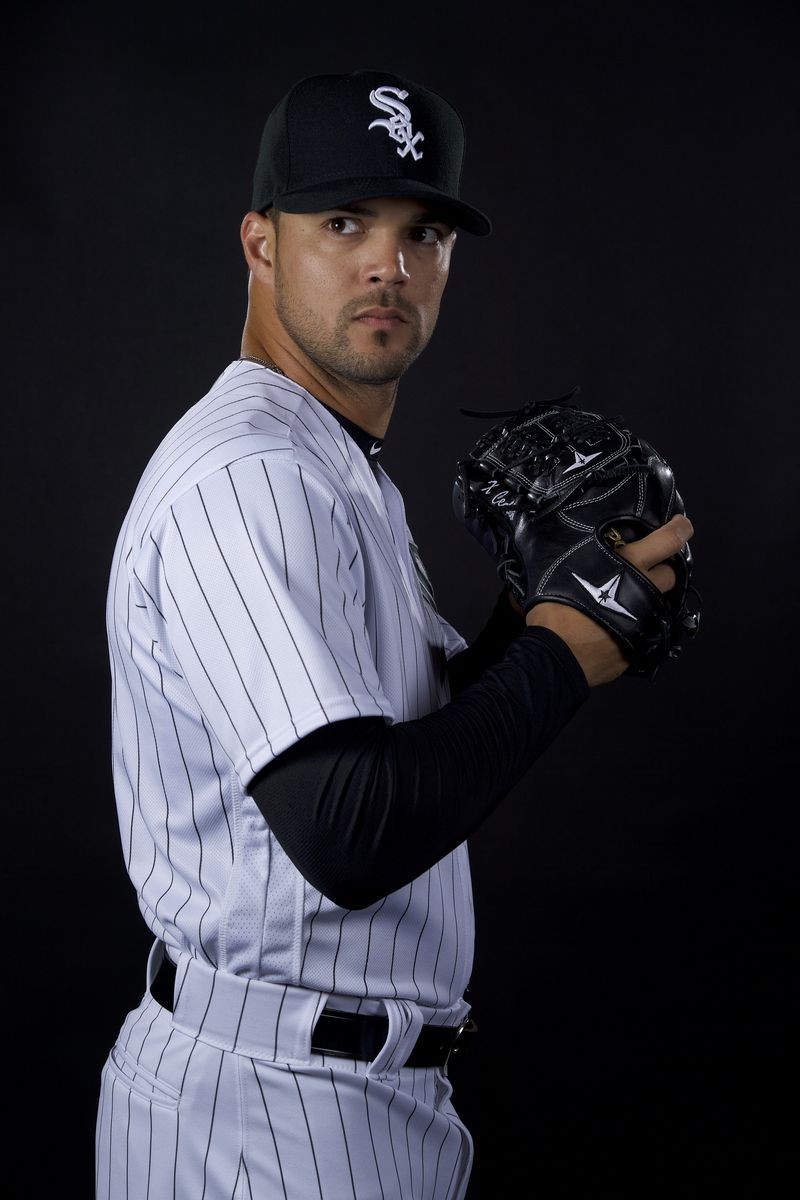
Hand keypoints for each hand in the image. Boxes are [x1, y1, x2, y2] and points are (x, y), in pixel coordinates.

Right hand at [525, 515, 693, 686]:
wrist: (558, 652)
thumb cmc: (557, 604)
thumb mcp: (563, 560)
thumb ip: (578, 543)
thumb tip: (571, 528)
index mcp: (630, 563)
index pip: (668, 540)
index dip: (679, 530)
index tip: (681, 526)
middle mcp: (646, 589)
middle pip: (671, 574)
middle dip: (662, 568)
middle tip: (645, 569)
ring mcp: (647, 618)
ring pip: (664, 603)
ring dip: (654, 597)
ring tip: (634, 599)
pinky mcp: (643, 643)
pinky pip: (649, 629)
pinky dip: (641, 624)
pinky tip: (622, 624)